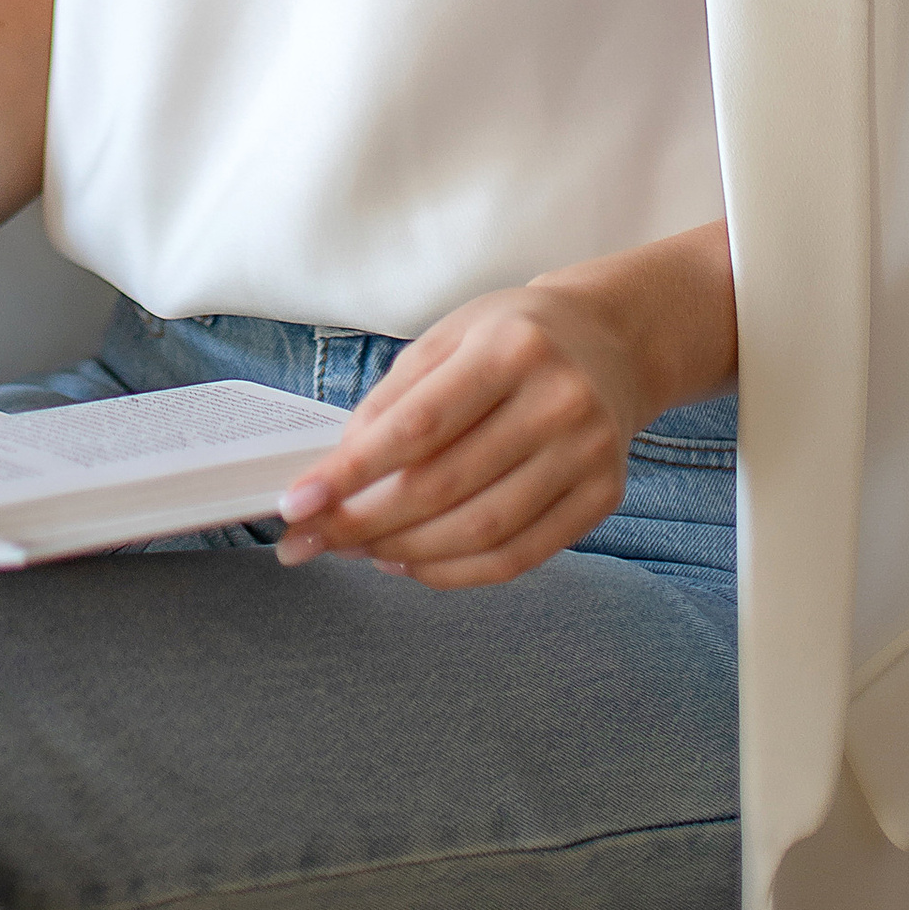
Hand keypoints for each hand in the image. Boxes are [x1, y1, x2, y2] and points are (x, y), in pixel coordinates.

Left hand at [273, 284, 646, 587]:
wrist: (611, 343)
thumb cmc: (513, 337)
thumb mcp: (449, 337)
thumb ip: (394, 398)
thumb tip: (338, 469)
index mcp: (510, 347)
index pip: (417, 425)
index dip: (351, 472)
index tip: (297, 502)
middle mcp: (557, 400)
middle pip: (444, 486)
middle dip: (364, 522)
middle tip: (311, 540)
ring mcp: (587, 453)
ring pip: (479, 531)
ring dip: (404, 552)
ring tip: (357, 551)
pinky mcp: (602, 497)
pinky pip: (520, 557)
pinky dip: (456, 572)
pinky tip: (411, 564)